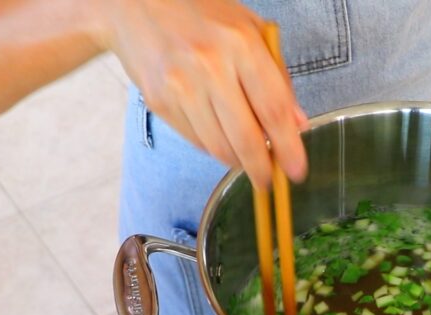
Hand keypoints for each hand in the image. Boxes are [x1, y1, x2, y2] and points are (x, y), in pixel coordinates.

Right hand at [92, 0, 309, 189]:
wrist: (134, 4)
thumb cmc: (201, 14)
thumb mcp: (250, 30)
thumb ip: (277, 76)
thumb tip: (297, 124)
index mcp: (242, 45)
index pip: (274, 110)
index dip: (289, 148)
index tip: (297, 172)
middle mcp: (211, 66)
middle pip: (246, 138)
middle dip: (262, 169)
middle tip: (269, 181)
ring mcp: (181, 86)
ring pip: (219, 146)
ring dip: (237, 161)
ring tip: (246, 159)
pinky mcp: (159, 101)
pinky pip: (195, 140)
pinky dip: (213, 148)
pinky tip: (220, 139)